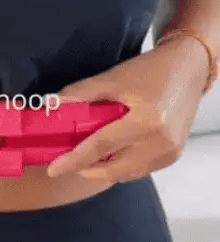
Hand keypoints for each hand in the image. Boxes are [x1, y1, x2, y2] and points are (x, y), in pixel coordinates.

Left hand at [45, 38, 208, 182]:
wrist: (188, 68)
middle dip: (88, 169)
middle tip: (69, 162)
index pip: (102, 146)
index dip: (74, 159)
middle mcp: (161, 142)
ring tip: (87, 157)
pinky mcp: (174, 155)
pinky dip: (121, 166)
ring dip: (104, 169)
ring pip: (127, 173)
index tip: (54, 169)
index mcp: (147, 121)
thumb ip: (82, 92)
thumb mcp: (114, 77)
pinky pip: (140, 169)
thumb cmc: (150, 70)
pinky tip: (110, 154)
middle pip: (114, 169)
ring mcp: (170, 152)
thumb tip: (53, 104)